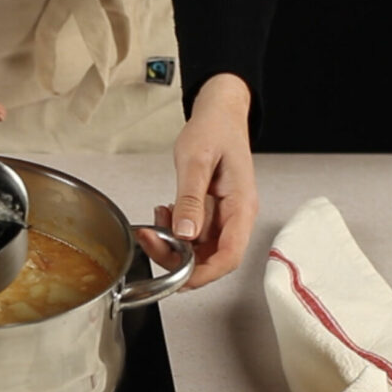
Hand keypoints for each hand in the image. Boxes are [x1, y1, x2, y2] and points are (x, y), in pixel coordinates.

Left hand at [138, 74, 258, 288]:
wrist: (220, 112)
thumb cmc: (215, 129)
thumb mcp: (196, 161)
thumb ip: (191, 199)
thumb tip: (186, 234)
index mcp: (241, 207)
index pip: (229, 257)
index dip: (203, 275)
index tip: (176, 278)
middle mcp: (236, 217)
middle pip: (210, 259)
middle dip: (177, 258)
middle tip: (149, 238)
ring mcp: (224, 217)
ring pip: (198, 250)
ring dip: (172, 245)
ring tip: (154, 221)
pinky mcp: (211, 213)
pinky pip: (192, 235)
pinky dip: (173, 231)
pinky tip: (163, 213)